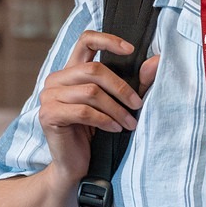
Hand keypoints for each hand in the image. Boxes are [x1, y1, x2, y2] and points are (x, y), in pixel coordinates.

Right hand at [37, 31, 162, 182]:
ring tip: (130, 123)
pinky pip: (84, 111)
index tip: (131, 50)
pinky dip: (105, 120)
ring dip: (116, 109)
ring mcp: (49, 97)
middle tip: (138, 105)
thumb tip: (156, 61)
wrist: (75, 167)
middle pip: (93, 69)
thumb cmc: (96, 134)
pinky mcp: (49, 115)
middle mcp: (56, 79)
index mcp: (71, 71)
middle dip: (121, 87)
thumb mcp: (118, 104)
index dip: (108, 40)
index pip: (85, 40)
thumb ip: (135, 83)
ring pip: (91, 92)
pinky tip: (115, 129)